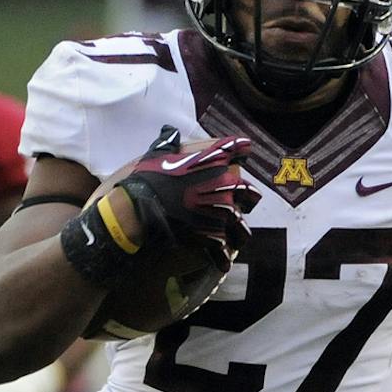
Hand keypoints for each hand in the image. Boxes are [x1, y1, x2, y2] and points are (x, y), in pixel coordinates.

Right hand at [114, 127, 260, 267]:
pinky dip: (222, 257)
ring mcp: (223, 212)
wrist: (141, 207)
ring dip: (237, 231)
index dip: (243, 150)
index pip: (240, 148)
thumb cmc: (148, 178)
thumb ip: (168, 142)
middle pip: (250, 193)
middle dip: (246, 199)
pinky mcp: (215, 236)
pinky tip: (220, 261)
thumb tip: (170, 130)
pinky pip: (226, 250)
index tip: (244, 152)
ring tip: (231, 235)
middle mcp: (226, 185)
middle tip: (239, 204)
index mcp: (215, 161)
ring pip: (242, 227)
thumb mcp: (156, 154)